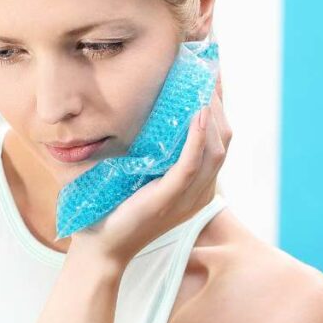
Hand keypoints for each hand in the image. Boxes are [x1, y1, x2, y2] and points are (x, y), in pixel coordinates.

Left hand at [68, 73, 231, 270]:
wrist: (99, 249)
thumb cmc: (113, 212)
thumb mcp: (137, 177)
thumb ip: (148, 153)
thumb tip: (139, 114)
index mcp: (195, 186)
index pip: (219, 141)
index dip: (219, 108)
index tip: (210, 78)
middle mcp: (198, 192)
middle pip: (223, 140)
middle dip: (218, 104)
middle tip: (207, 73)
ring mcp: (186, 197)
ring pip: (214, 149)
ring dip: (211, 114)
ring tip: (203, 86)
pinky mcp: (168, 199)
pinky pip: (191, 164)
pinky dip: (197, 137)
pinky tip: (197, 113)